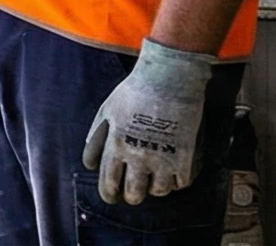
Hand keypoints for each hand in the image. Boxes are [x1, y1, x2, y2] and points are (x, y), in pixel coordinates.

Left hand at [82, 40, 213, 204]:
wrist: (168, 79)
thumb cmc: (134, 92)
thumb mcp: (106, 111)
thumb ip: (96, 139)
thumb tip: (90, 163)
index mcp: (116, 145)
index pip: (109, 183)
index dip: (109, 193)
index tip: (112, 195)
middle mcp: (138, 156)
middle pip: (134, 194)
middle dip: (131, 196)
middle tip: (132, 192)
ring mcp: (163, 158)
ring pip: (158, 192)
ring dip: (154, 188)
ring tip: (153, 179)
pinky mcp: (185, 157)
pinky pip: (181, 183)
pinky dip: (176, 181)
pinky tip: (172, 171)